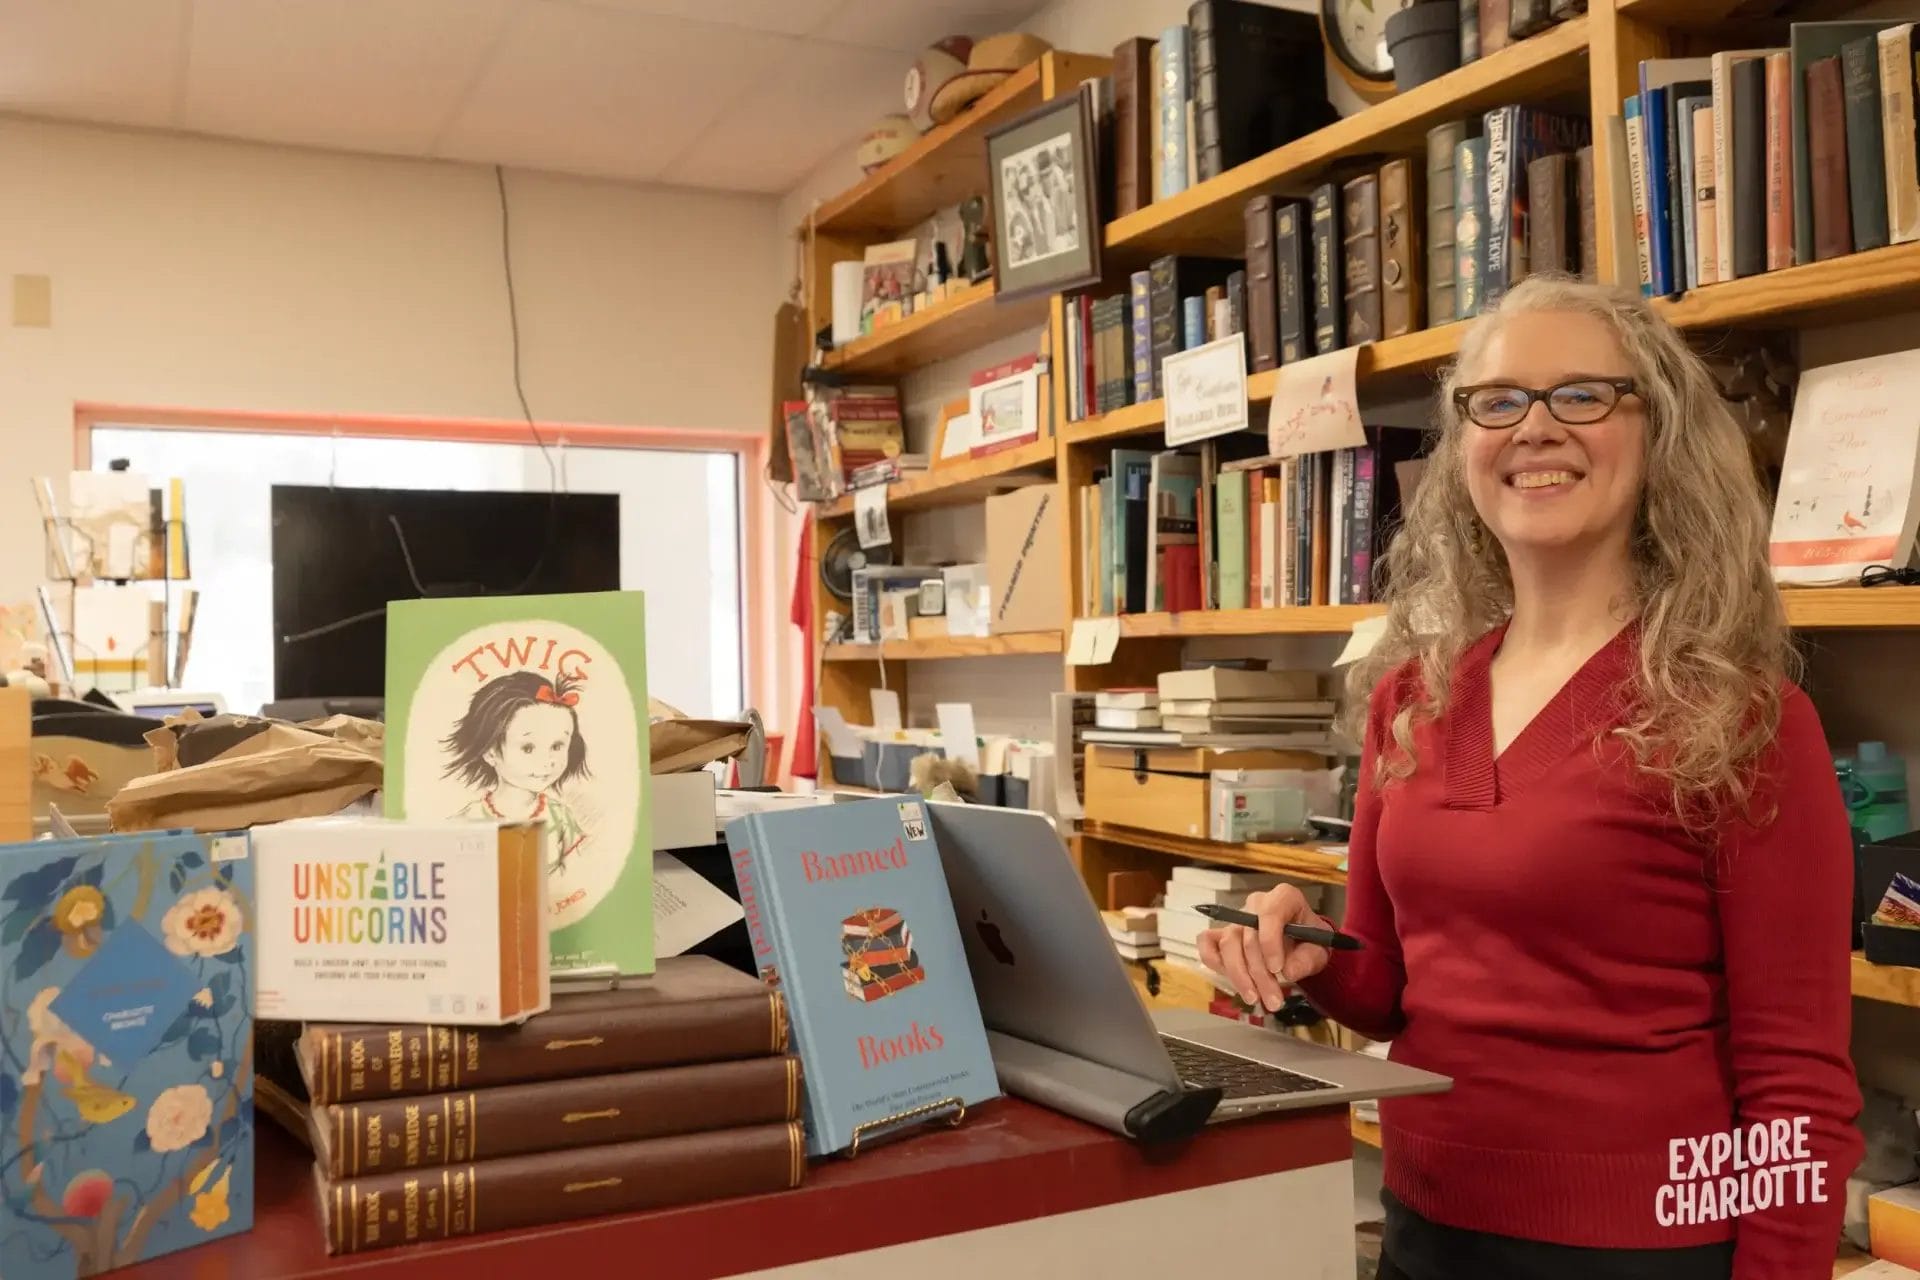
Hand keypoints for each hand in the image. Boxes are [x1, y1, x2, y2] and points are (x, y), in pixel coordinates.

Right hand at [1197, 885, 1333, 1011]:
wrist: (1301, 944)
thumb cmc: (1310, 942)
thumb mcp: (1319, 950)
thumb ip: (1307, 959)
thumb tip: (1288, 971)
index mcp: (1283, 898)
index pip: (1269, 913)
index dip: (1270, 942)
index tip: (1278, 969)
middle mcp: (1256, 904)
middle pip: (1248, 937)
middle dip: (1259, 973)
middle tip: (1273, 1000)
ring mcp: (1236, 918)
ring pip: (1228, 945)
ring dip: (1240, 976)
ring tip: (1255, 999)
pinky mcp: (1222, 933)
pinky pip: (1207, 943)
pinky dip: (1214, 961)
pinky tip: (1231, 981)